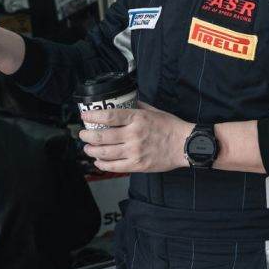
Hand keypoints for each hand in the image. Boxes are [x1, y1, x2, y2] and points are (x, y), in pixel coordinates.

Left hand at [78, 102, 193, 172]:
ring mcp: (135, 151)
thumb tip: (125, 102)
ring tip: (88, 148)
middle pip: (102, 136)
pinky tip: (98, 160)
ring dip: (92, 150)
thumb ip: (138, 107)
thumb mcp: (154, 111)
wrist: (185, 145)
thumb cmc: (171, 127)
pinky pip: (114, 166)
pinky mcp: (137, 165)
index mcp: (138, 118)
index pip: (109, 116)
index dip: (93, 116)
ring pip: (105, 152)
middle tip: (83, 134)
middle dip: (87, 135)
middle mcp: (134, 135)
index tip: (85, 116)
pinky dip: (103, 164)